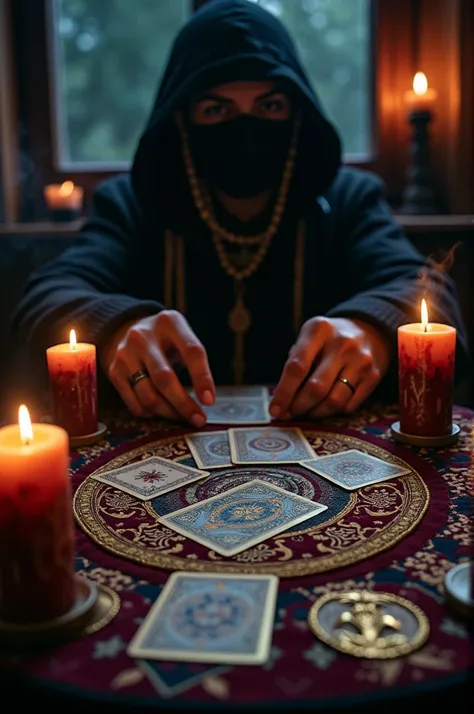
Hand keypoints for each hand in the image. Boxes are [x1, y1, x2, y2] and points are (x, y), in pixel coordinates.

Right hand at [100, 310, 214, 424]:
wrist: (129, 331)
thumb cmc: (166, 340)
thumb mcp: (182, 336)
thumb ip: (195, 359)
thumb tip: (206, 399)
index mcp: (169, 323)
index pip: (191, 350)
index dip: (202, 377)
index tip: (210, 400)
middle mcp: (143, 337)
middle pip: (164, 378)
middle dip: (184, 404)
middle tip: (199, 420)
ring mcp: (125, 354)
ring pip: (148, 396)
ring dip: (169, 413)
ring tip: (183, 417)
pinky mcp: (115, 372)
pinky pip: (135, 404)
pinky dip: (153, 414)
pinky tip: (164, 412)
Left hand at [270, 317, 389, 419]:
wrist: (369, 331)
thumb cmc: (329, 339)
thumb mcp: (309, 337)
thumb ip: (295, 363)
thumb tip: (281, 402)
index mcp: (319, 330)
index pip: (297, 367)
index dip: (284, 392)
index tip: (275, 410)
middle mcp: (342, 344)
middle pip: (316, 388)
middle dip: (298, 406)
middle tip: (289, 414)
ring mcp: (361, 360)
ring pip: (334, 401)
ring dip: (315, 412)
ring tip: (306, 411)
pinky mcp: (373, 376)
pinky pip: (349, 405)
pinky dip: (333, 411)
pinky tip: (325, 406)